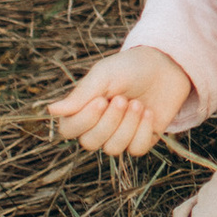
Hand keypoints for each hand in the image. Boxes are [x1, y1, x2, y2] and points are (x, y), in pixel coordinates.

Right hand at [49, 45, 192, 157]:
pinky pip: (136, 150)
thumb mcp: (104, 75)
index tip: (101, 100)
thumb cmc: (129, 68)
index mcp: (82, 109)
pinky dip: (143, 131)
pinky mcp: (140, 140)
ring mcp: (119, 135)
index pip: (68, 130)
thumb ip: (80, 95)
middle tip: (123, 99)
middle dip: (109, 122)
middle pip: (90, 143)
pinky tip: (149, 112)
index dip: (84, 120)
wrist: (165, 66)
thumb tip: (51, 110)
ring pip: (113, 149)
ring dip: (128, 125)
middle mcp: (97, 126)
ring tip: (138, 103)